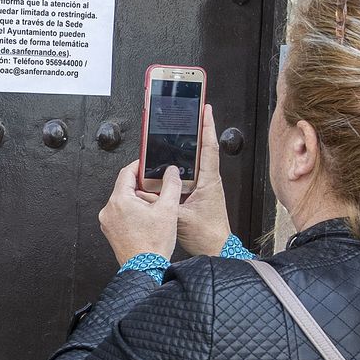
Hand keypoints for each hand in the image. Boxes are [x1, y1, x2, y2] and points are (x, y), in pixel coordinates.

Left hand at [100, 160, 180, 264]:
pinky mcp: (110, 231)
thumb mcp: (168, 209)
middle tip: (156, 188)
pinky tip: (146, 219)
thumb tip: (171, 172)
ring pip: (123, 201)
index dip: (139, 166)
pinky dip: (132, 212)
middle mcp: (109, 210)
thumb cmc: (153, 245)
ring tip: (153, 207)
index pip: (126, 172)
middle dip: (140, 185)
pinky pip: (120, 214)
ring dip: (137, 199)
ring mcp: (108, 222)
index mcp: (119, 200)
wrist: (145, 268)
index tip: (147, 164)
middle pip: (124, 187)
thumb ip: (171, 185)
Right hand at [176, 104, 232, 255]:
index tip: (205, 110)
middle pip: (202, 149)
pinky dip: (181, 168)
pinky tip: (171, 168)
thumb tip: (144, 192)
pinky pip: (190, 176)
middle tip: (190, 115)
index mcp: (208, 180)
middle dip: (197, 131)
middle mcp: (209, 181)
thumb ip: (161, 202)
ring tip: (179, 136)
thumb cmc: (207, 234)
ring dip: (189, 149)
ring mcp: (205, 187)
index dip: (207, 126)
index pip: (209, 147)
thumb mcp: (178, 216)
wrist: (216, 249)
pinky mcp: (200, 195)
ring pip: (195, 163)